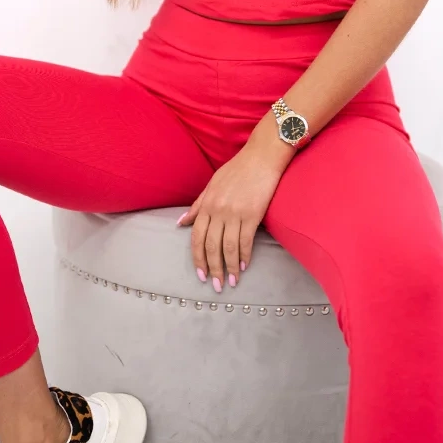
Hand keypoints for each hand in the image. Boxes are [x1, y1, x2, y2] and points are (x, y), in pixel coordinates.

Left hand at [177, 141, 290, 291]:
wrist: (261, 157)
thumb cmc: (237, 169)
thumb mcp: (212, 184)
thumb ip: (198, 205)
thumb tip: (181, 223)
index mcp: (207, 204)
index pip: (196, 237)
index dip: (198, 258)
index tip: (201, 274)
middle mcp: (218, 210)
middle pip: (211, 246)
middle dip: (213, 269)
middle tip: (216, 285)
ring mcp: (235, 213)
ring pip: (228, 247)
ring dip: (229, 267)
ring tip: (232, 281)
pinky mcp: (252, 214)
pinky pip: (245, 240)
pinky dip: (244, 255)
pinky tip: (244, 266)